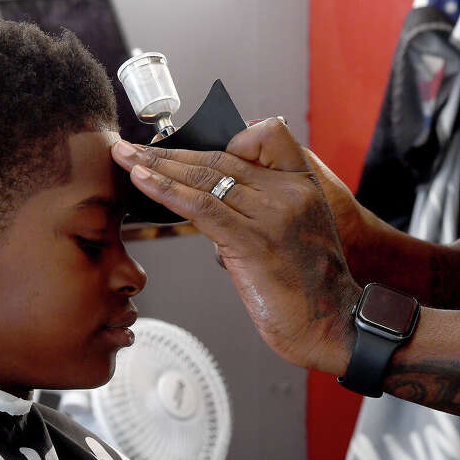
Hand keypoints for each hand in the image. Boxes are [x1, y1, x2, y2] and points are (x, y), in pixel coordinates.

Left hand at [110, 119, 361, 374]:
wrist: (333, 325)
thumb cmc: (311, 287)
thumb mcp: (296, 232)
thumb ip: (262, 208)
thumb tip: (212, 201)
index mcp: (303, 184)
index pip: (266, 134)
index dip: (225, 138)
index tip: (190, 149)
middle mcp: (289, 192)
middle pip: (221, 157)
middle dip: (171, 151)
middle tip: (135, 148)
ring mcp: (272, 215)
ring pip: (205, 177)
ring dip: (157, 165)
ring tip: (125, 158)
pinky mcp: (252, 242)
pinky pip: (201, 206)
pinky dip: (166, 190)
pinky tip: (142, 181)